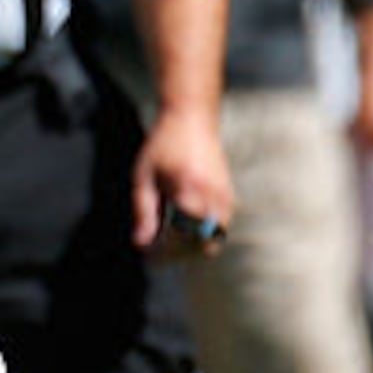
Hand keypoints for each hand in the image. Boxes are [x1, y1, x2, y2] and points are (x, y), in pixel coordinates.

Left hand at [134, 106, 234, 257]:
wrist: (193, 118)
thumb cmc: (164, 144)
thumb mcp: (144, 176)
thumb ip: (143, 212)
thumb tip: (141, 244)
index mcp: (188, 189)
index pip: (180, 238)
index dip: (164, 252)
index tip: (149, 255)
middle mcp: (212, 195)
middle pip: (202, 246)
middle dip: (181, 254)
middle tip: (159, 249)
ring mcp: (225, 196)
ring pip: (215, 240)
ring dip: (194, 245)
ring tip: (170, 234)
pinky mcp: (230, 196)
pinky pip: (220, 228)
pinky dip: (203, 233)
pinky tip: (184, 222)